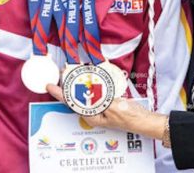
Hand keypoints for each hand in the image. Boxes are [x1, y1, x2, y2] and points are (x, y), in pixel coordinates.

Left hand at [45, 84, 165, 139]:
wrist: (144, 120)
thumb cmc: (130, 116)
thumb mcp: (113, 106)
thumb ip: (99, 99)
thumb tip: (86, 92)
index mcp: (91, 116)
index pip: (71, 102)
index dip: (59, 93)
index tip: (49, 85)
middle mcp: (92, 113)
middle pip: (74, 98)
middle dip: (66, 86)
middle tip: (60, 73)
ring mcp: (98, 108)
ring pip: (82, 94)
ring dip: (76, 84)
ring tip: (69, 73)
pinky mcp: (105, 103)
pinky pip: (92, 93)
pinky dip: (88, 84)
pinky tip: (87, 78)